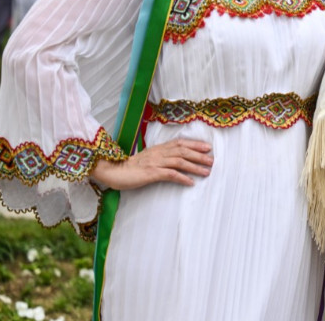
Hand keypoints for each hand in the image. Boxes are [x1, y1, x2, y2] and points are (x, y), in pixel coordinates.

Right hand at [91, 138, 212, 189]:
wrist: (112, 171)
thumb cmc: (129, 167)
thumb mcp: (147, 158)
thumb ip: (160, 156)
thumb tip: (175, 159)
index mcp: (158, 148)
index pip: (180, 143)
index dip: (194, 144)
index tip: (207, 147)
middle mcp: (158, 153)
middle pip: (183, 151)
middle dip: (199, 155)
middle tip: (212, 160)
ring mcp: (155, 162)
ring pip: (180, 162)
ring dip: (195, 166)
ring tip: (207, 171)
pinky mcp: (150, 173)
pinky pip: (170, 174)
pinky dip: (182, 178)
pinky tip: (191, 182)